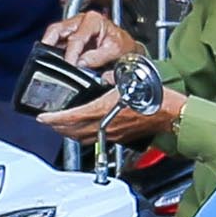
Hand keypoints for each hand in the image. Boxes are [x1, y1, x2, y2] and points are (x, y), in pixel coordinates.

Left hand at [50, 87, 173, 145]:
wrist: (172, 113)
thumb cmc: (156, 97)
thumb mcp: (128, 79)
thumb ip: (111, 78)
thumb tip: (103, 76)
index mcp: (104, 109)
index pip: (72, 117)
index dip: (54, 118)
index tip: (43, 116)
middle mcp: (105, 125)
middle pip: (73, 131)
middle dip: (57, 127)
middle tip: (47, 121)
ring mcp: (112, 134)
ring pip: (82, 138)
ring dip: (68, 133)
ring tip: (60, 126)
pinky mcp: (119, 138)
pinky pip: (95, 139)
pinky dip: (82, 135)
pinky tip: (81, 131)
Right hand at [53, 10, 142, 73]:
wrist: (127, 49)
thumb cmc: (123, 45)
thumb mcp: (115, 50)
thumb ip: (98, 57)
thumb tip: (81, 63)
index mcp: (93, 20)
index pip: (76, 37)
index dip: (71, 54)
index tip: (70, 65)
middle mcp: (81, 21)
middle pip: (57, 30)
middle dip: (49, 43)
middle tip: (44, 58)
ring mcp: (74, 29)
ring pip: (54, 35)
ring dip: (49, 47)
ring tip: (45, 61)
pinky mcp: (70, 38)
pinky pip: (56, 43)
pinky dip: (52, 52)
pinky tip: (51, 61)